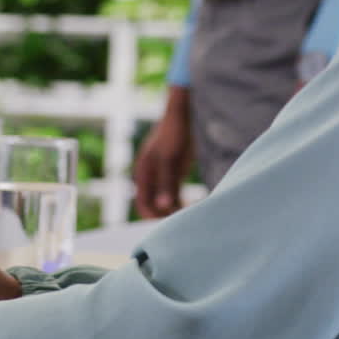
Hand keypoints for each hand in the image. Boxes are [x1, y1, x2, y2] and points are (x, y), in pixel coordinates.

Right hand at [133, 85, 192, 218]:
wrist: (184, 113)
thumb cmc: (175, 133)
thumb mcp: (170, 159)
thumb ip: (167, 183)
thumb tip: (163, 207)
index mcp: (144, 173)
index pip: (143, 204)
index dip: (154, 217)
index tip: (170, 225)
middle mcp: (150, 175)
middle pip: (154, 204)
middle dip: (166, 215)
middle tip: (184, 222)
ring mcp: (162, 173)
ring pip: (166, 200)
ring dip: (175, 209)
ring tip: (192, 214)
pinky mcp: (174, 171)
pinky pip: (175, 192)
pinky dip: (182, 200)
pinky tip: (195, 204)